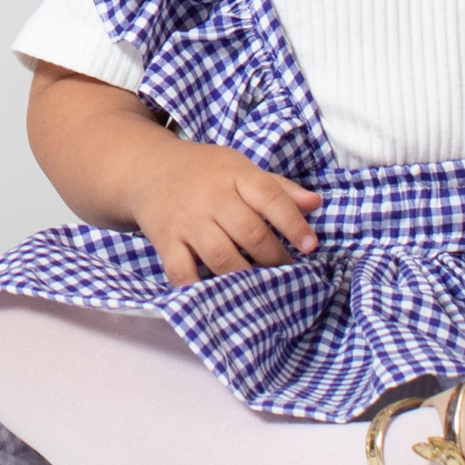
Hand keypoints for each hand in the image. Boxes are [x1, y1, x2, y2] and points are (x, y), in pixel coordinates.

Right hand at [128, 137, 321, 285]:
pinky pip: (182, 271)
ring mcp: (187, 220)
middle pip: (249, 232)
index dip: (293, 223)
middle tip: (286, 271)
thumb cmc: (204, 172)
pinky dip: (198, 289)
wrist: (147, 168)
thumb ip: (278, 188)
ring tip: (259, 285)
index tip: (310, 245)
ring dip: (245, 276)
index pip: (270, 197)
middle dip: (274, 257)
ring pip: (221, 256)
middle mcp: (210, 196)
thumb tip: (316, 203)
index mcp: (234, 174)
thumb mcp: (240, 168)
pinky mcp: (165, 240)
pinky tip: (216, 297)